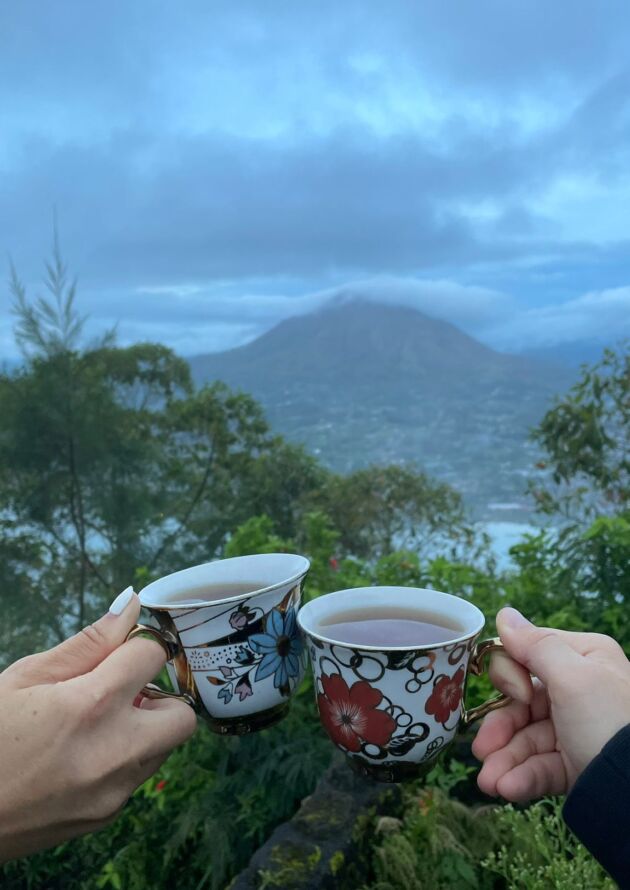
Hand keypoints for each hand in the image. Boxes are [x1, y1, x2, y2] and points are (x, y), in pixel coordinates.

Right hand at [0, 589, 196, 861]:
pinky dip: (121, 759)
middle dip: (160, 696)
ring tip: (92, 724)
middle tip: (119, 693)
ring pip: (162, 749)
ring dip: (142, 728)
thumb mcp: (24, 678)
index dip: (137, 645)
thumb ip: (88, 644)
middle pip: (182, 714)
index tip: (119, 651)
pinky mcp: (104, 817)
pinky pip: (135, 777)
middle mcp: (114, 752)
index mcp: (91, 706)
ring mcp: (112, 792)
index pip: (153, 654)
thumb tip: (131, 605)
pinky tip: (78, 755)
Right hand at [473, 607, 629, 801]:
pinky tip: (507, 788)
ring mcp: (577, 729)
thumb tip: (504, 614)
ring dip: (503, 760)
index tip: (516, 695)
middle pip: (522, 702)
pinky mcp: (576, 765)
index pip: (528, 656)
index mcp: (584, 659)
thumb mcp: (573, 677)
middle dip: (499, 729)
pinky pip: (541, 767)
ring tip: (489, 783)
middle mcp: (579, 690)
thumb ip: (535, 645)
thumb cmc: (609, 720)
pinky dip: (521, 777)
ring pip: (527, 739)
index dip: (511, 676)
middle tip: (481, 750)